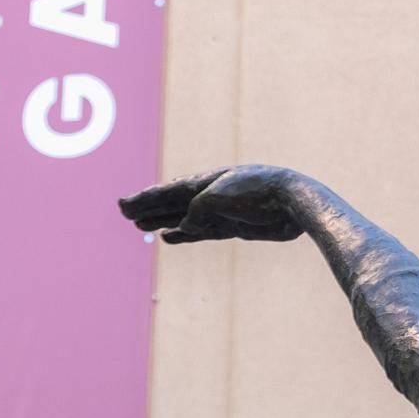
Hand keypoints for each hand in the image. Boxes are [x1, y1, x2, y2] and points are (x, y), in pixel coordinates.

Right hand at [118, 166, 306, 243]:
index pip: (169, 190)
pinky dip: (184, 235)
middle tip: (124, 213)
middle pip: (173, 202)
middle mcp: (212, 194)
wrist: (294, 201)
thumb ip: (197, 210)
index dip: (146, 198)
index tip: (123, 204)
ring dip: (162, 220)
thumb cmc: (259, 191)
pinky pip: (202, 231)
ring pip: (184, 217)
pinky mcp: (235, 226)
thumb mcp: (219, 197)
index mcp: (208, 180)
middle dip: (149, 207)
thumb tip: (184, 226)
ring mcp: (223, 211)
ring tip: (139, 225)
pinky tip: (169, 237)